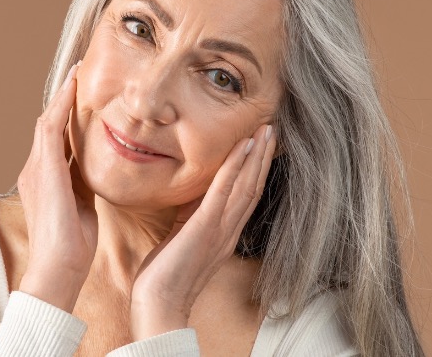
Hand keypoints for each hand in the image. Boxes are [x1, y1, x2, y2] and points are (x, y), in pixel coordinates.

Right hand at [15, 61, 96, 311]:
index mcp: (45, 178)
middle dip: (63, 98)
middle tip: (78, 71)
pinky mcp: (44, 169)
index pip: (56, 138)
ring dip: (62, 96)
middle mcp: (35, 169)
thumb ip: (85, 184)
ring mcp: (36, 168)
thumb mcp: (83, 205)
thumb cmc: (73, 246)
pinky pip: (51, 129)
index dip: (67, 114)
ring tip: (76, 72)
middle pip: (49, 124)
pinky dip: (61, 106)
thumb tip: (98, 170)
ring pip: (48, 121)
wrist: (59, 268)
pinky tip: (73, 88)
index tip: (81, 92)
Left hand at [129, 123, 276, 338]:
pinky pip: (223, 193)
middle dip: (263, 157)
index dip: (256, 169)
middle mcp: (229, 231)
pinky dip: (234, 168)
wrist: (159, 304)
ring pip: (246, 187)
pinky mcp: (204, 228)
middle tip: (271, 128)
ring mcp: (219, 230)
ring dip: (256, 156)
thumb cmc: (165, 275)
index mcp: (225, 234)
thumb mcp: (182, 237)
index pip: (247, 196)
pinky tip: (242, 148)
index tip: (261, 144)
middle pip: (253, 187)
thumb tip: (193, 193)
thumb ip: (192, 216)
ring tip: (264, 131)